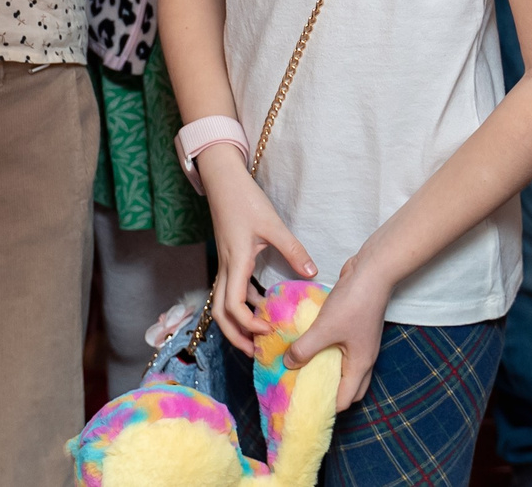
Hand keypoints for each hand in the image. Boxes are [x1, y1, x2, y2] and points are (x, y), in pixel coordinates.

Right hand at [196, 145, 315, 350]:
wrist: (223, 181)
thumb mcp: (272, 225)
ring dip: (236, 324)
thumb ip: (292, 249)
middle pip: (220, 314)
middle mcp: (226, 268)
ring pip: (221, 305)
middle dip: (235, 336)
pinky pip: (229, 291)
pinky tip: (261, 307)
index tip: (268, 330)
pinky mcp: (228, 259)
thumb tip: (312, 273)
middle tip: (256, 351)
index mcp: (236, 263)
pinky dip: (241, 306)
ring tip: (257, 337)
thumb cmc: (245, 200)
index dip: (248, 324)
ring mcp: (224, 265)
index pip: (233, 306)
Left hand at [283, 253, 388, 409]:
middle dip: (328, 393)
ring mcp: (361, 343)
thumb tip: (288, 364)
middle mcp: (364, 358)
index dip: (326, 407)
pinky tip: (309, 343)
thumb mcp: (324, 328)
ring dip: (326, 370)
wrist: (372, 272)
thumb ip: (305, 348)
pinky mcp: (355, 328)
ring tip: (302, 367)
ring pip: (343, 366)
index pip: (345, 400)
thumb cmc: (353, 304)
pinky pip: (340, 348)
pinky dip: (327, 351)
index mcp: (361, 366)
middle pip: (348, 387)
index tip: (304, 407)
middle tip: (303, 389)